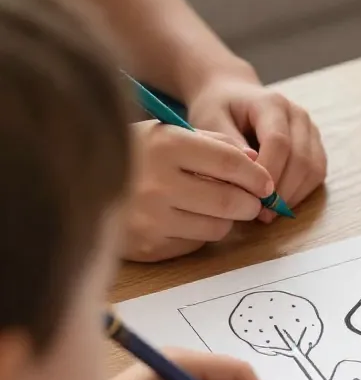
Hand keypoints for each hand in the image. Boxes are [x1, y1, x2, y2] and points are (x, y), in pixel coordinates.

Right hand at [125, 121, 275, 261]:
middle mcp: (156, 183)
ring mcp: (150, 218)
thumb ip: (214, 143)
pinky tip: (185, 220)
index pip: (230, 163)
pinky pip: (195, 244)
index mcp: (165, 145)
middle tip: (252, 201)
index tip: (266, 183)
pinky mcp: (148, 246)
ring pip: (217, 227)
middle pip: (230, 201)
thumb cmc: (136, 153)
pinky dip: (200, 233)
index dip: (257, 175)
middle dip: (250, 203)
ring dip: (227, 220)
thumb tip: (255, 161)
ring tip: (216, 208)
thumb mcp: (168, 133)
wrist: (76, 179)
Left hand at [187, 75, 326, 221]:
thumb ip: (227, 145)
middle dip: (282, 190)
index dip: (268, 173)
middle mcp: (298, 115)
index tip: (250, 197)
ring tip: (269, 212)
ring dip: (293, 195)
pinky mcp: (315, 145)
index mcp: (272, 103)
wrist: (233, 94)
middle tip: (259, 213)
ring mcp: (311, 130)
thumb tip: (246, 176)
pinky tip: (279, 202)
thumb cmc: (218, 108)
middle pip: (301, 158)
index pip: (279, 142)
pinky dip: (301, 192)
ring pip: (314, 169)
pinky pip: (316, 173)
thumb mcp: (210, 120)